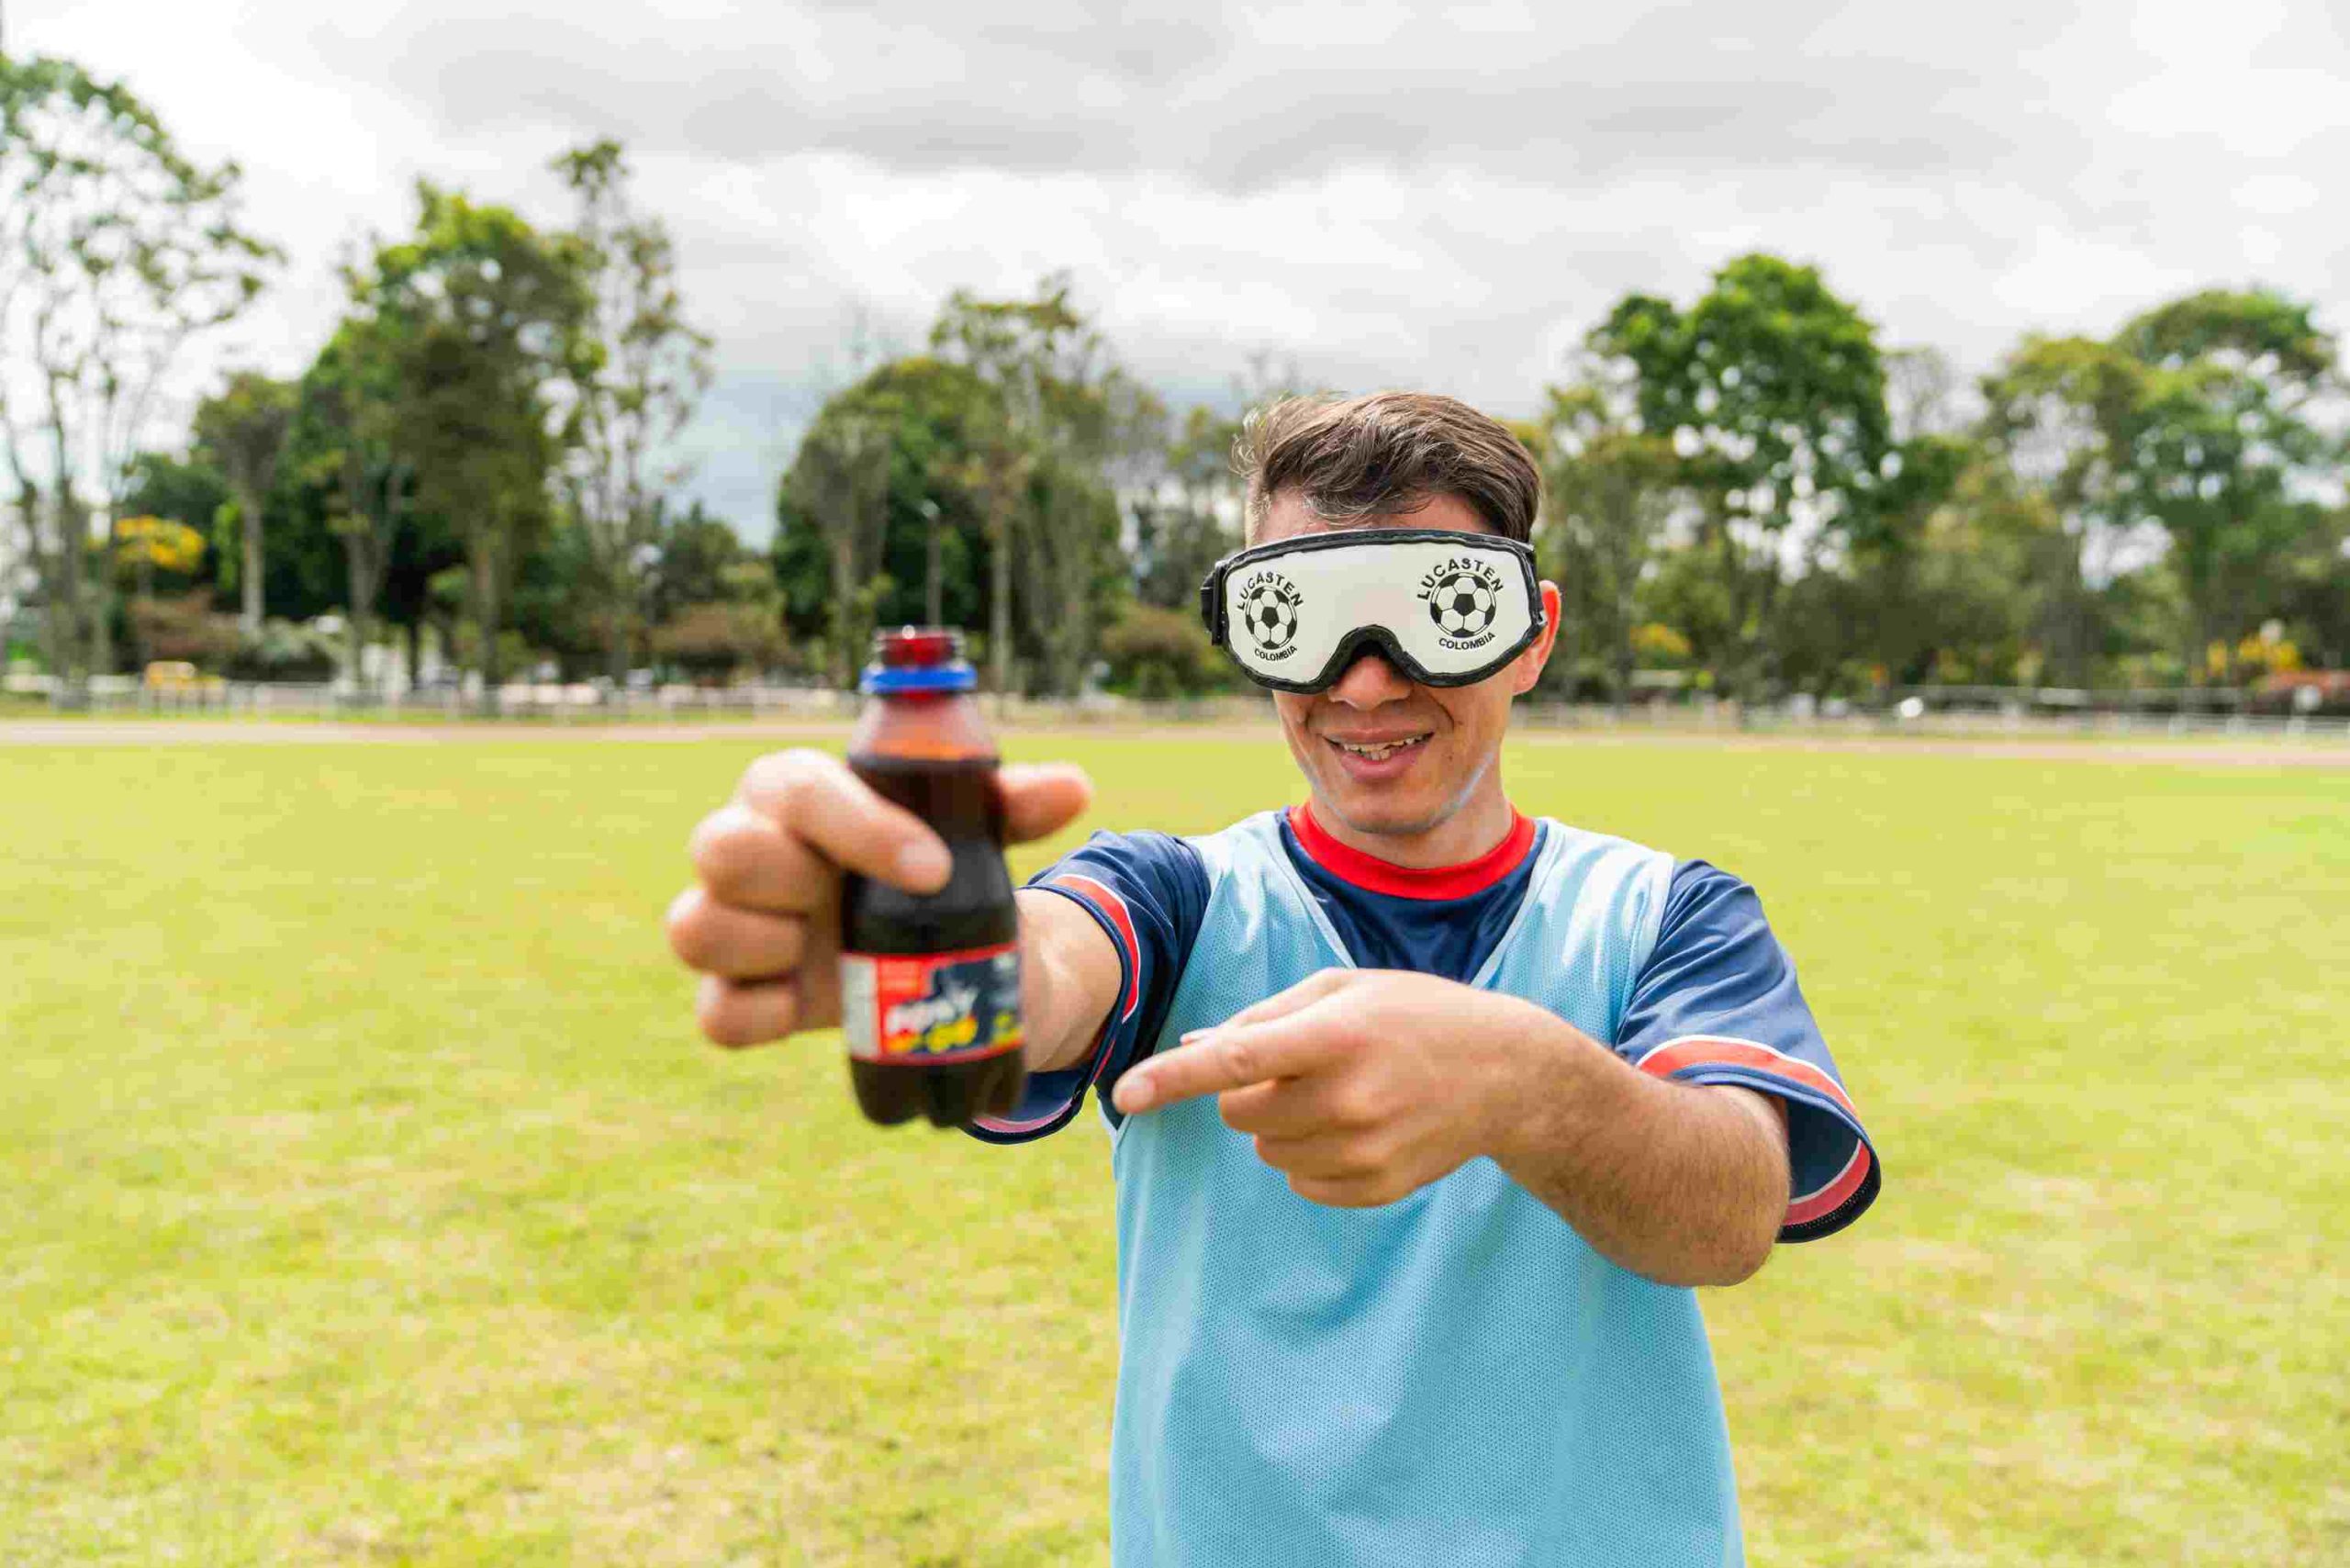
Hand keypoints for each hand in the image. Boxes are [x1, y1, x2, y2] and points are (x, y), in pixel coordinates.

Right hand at [666, 748, 1090, 1047]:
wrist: (920, 938)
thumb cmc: (928, 861)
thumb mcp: (974, 830)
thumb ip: (1011, 804)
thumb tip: (1072, 789)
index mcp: (794, 791)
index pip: (795, 786)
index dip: (859, 825)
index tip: (935, 868)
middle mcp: (746, 849)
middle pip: (720, 849)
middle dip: (796, 879)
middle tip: (878, 908)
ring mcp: (735, 926)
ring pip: (694, 929)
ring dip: (766, 945)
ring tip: (840, 954)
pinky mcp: (739, 994)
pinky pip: (716, 1014)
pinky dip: (758, 1017)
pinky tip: (815, 1005)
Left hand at [1111, 968, 1569, 1207]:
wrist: (1507, 1075)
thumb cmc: (1414, 1016)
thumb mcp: (1344, 989)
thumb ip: (1264, 1017)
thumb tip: (1194, 1046)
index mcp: (1335, 1035)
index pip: (1235, 1062)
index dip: (1173, 1078)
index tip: (1124, 1095)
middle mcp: (1347, 1098)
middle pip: (1239, 1113)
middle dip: (1247, 1092)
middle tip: (1300, 1067)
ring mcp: (1363, 1150)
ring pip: (1265, 1149)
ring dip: (1281, 1123)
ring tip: (1342, 1092)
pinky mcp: (1374, 1188)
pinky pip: (1300, 1181)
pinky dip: (1309, 1156)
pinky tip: (1359, 1126)